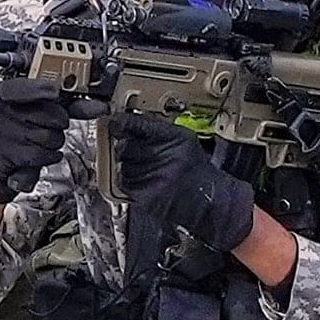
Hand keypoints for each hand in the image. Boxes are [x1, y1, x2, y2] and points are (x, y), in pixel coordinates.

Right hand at [0, 74, 74, 203]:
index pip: (22, 88)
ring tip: (41, 136)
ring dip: (55, 140)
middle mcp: (1, 111)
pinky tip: (40, 150)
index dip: (41, 89)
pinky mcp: (10, 155)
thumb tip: (100, 107)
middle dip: (59, 121)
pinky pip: (45, 154)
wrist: (2, 154)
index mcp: (5, 92)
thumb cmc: (24, 124)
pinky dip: (50, 155)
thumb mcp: (44, 108)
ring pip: (50, 136)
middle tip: (49, 122)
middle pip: (50, 114)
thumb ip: (72, 104)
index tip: (55, 92)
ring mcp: (4, 134)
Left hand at [117, 116, 261, 258]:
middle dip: (124, 148)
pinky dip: (128, 181)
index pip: (136, 124)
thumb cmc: (194, 167)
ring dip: (126, 166)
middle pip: (123, 146)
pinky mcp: (144, 197)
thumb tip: (127, 121)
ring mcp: (152, 178)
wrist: (207, 198)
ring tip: (144, 168)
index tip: (113, 122)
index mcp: (172, 138)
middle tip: (133, 151)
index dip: (121, 123)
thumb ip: (156, 128)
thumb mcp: (182, 139)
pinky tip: (142, 180)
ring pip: (121, 166)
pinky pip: (123, 184)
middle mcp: (162, 157)